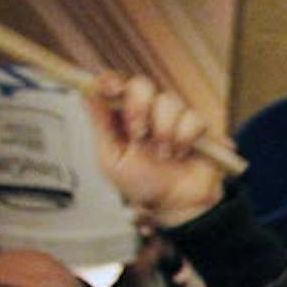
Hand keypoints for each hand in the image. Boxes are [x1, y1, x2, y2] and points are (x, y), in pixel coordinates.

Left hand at [85, 73, 227, 227]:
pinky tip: (181, 153)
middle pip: (142, 85)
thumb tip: (89, 93)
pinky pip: (193, 118)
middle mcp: (147, 111)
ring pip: (169, 101)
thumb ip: (101, 126)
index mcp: (122, 116)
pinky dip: (185, 138)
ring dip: (164, 131)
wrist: (176, 205)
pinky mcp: (197, 126)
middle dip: (139, 107)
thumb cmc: (142, 184)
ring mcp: (173, 116)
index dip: (111, 81)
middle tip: (139, 135)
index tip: (111, 89)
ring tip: (163, 155)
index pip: (115, 84)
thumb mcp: (111, 160)